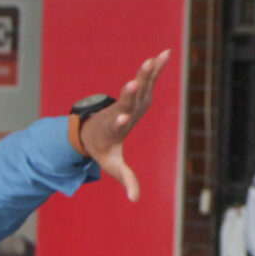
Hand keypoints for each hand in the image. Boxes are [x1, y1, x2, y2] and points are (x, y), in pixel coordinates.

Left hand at [69, 50, 170, 201]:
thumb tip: (135, 200)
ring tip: (151, 61)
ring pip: (136, 87)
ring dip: (144, 74)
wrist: (90, 130)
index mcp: (113, 130)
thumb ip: (125, 179)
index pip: (115, 126)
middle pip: (125, 102)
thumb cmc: (103, 149)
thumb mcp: (112, 165)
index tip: (120, 119)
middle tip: (133, 82)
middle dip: (129, 93)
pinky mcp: (133, 93)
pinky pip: (146, 80)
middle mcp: (119, 112)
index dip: (118, 123)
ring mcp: (126, 102)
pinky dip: (154, 68)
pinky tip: (164, 54)